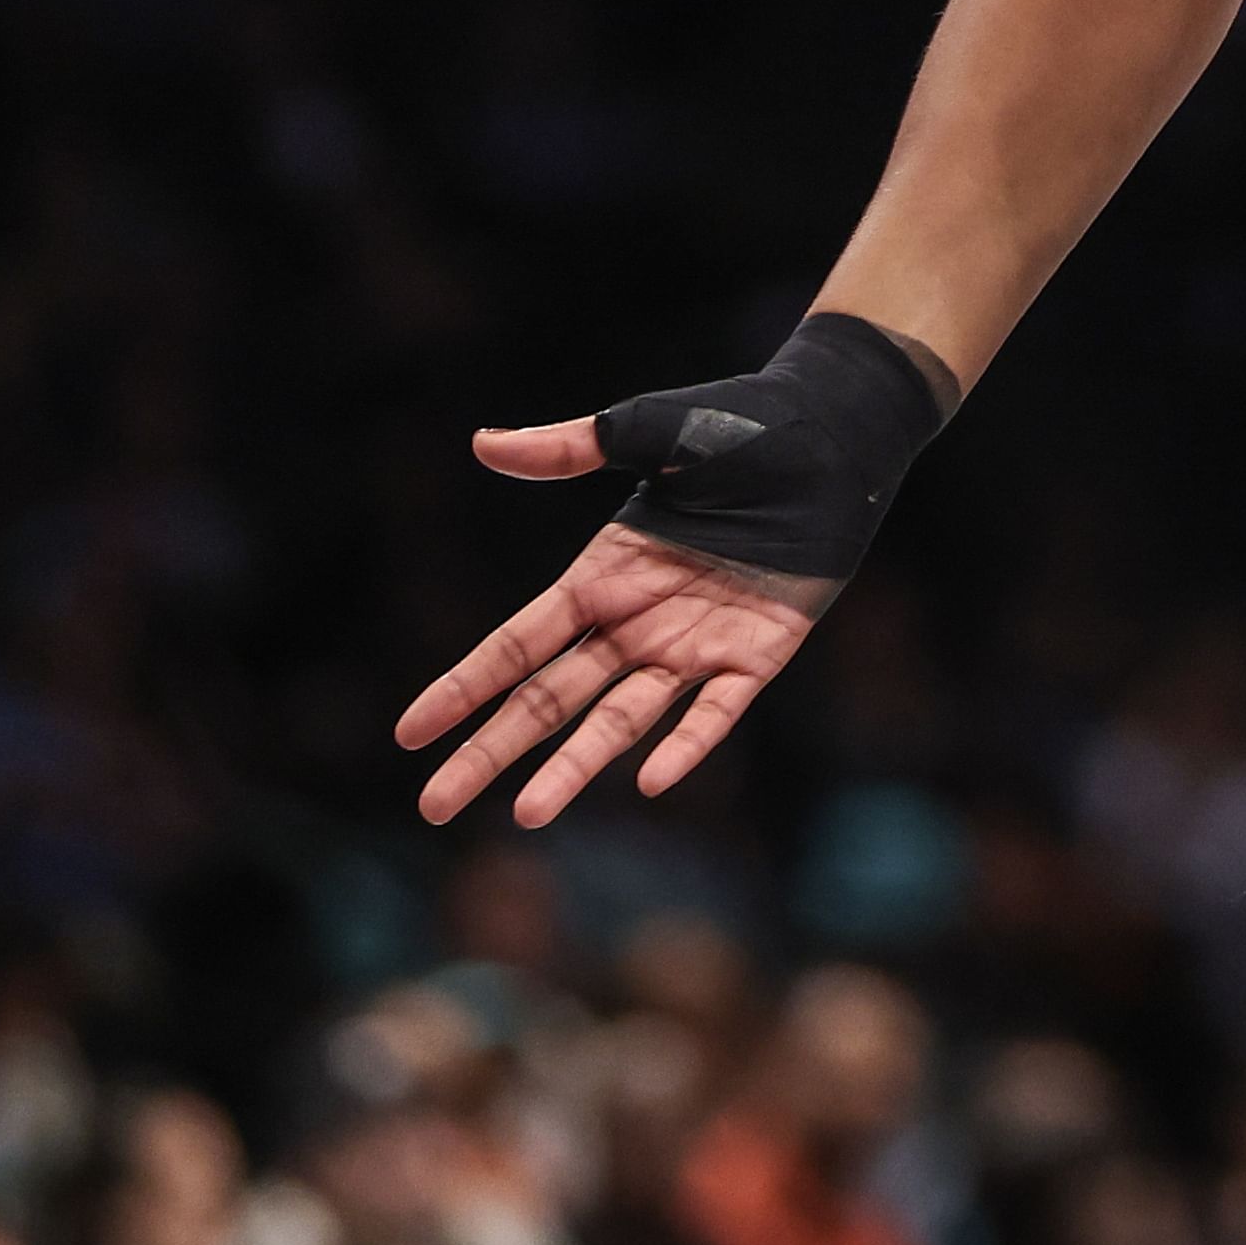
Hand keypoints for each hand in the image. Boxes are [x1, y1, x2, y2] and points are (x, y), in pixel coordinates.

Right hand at [398, 415, 840, 824]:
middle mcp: (635, 623)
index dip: (463, 689)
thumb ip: (571, 448)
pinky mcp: (758, 654)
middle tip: (434, 808)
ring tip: (527, 817)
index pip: (514, 647)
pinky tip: (651, 781)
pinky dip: (687, 745)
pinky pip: (717, 712)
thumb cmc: (744, 427)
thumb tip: (485, 443)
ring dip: (574, 766)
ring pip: (620, 721)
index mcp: (599, 577)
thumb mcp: (651, 431)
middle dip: (491, 751)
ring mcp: (693, 645)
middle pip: (548, 700)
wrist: (836, 438)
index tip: (409, 735)